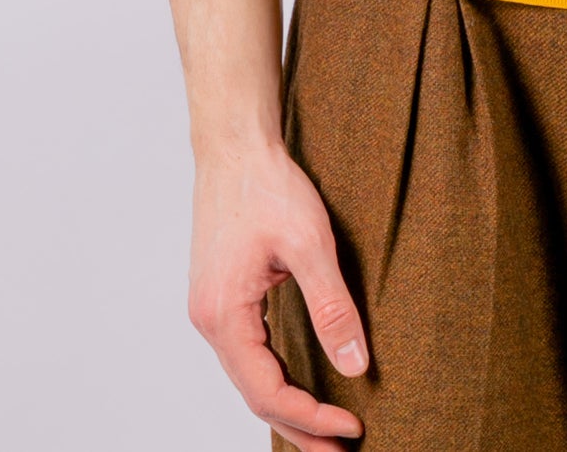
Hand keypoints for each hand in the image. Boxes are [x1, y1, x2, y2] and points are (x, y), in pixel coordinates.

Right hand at [188, 136, 368, 448]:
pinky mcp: (221, 296)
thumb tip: (357, 364)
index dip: (311, 416)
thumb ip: (332, 306)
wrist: (236, 144)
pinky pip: (246, 353)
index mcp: (223, 315)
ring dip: (286, 405)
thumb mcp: (309, 244)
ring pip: (249, 376)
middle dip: (298, 427)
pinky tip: (300, 382)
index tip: (353, 427)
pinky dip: (273, 376)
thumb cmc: (268, 185)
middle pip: (254, 394)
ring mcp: (210, 309)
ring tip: (326, 430)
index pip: (268, 391)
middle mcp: (208, 320)